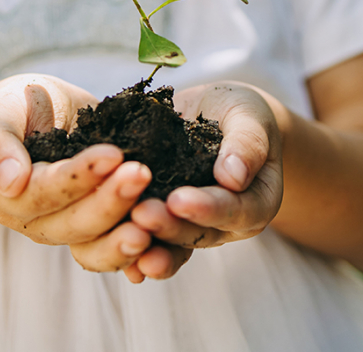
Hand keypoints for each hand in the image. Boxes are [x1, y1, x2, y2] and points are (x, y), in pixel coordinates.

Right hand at [0, 74, 154, 272]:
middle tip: (141, 174)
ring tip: (156, 220)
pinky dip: (140, 255)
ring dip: (125, 239)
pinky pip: (115, 251)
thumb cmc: (20, 108)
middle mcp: (38, 222)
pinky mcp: (96, 231)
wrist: (40, 116)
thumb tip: (11, 182)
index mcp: (10, 196)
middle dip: (110, 201)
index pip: (46, 191)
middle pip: (75, 224)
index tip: (113, 154)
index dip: (79, 176)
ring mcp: (67, 232)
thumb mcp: (2, 112)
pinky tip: (164, 245)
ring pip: (96, 247)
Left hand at [127, 82, 283, 277]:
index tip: (179, 200)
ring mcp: (191, 226)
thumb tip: (233, 177)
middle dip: (168, 226)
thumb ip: (246, 144)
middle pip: (197, 234)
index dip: (207, 208)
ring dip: (145, 242)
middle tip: (141, 213)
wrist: (214, 115)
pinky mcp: (164, 220)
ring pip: (169, 244)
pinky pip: (147, 239)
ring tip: (122, 234)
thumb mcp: (249, 118)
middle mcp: (224, 225)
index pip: (234, 211)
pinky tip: (107, 244)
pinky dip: (127, 246)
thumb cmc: (239, 114)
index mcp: (255, 203)